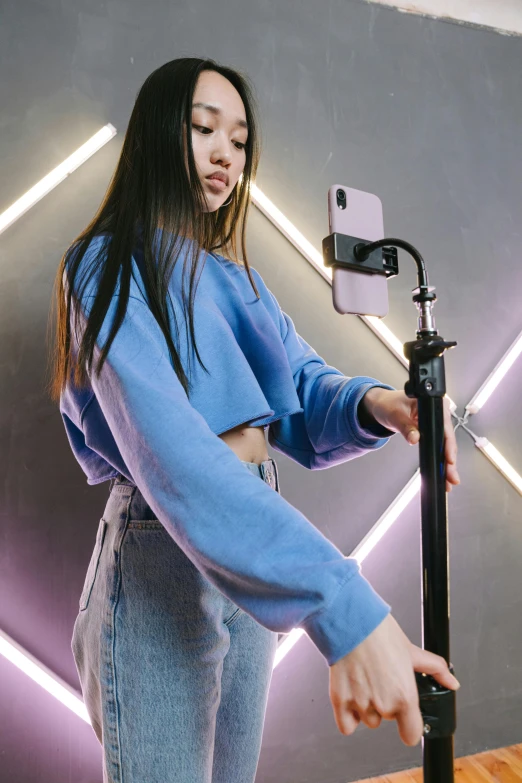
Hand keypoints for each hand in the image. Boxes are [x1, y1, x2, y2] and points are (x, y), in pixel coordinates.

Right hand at [329, 613, 459, 744]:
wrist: (352, 622)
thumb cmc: (380, 633)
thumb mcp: (412, 651)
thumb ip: (436, 670)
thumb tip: (451, 682)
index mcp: (404, 696)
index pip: (411, 734)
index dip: (410, 726)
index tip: (407, 718)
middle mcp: (384, 704)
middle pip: (389, 719)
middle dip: (386, 704)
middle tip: (382, 680)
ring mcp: (361, 705)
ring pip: (369, 721)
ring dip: (368, 708)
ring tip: (366, 682)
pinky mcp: (340, 702)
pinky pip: (347, 726)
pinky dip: (350, 716)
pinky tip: (353, 696)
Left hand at [362, 388, 459, 491]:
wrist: (381, 405)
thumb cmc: (388, 404)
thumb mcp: (395, 415)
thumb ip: (405, 426)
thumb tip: (414, 438)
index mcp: (432, 403)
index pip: (445, 426)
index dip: (449, 444)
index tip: (449, 459)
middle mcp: (438, 412)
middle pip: (448, 438)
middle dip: (450, 460)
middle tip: (451, 478)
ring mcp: (436, 422)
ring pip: (445, 445)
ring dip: (447, 464)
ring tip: (448, 481)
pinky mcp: (431, 431)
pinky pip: (438, 446)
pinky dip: (439, 459)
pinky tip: (442, 473)